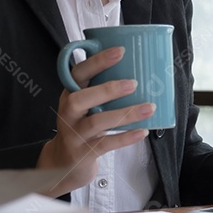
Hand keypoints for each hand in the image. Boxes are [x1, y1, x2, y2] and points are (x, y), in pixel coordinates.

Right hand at [37, 46, 153, 196]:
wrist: (63, 161)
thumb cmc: (81, 124)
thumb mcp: (84, 104)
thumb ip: (100, 88)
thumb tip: (137, 68)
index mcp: (70, 94)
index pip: (78, 73)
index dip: (97, 61)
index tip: (120, 51)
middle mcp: (68, 113)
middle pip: (80, 99)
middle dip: (107, 89)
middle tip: (134, 83)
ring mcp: (74, 134)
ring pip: (97, 122)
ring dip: (125, 114)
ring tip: (148, 108)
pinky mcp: (83, 152)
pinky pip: (105, 144)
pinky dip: (125, 137)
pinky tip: (142, 131)